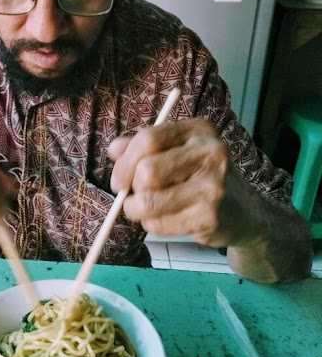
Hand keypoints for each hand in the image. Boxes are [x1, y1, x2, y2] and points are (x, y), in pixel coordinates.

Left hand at [108, 119, 241, 247]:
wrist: (243, 212)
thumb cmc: (199, 177)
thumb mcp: (175, 152)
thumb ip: (142, 147)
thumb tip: (113, 149)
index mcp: (199, 130)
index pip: (149, 139)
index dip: (125, 162)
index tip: (118, 180)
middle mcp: (211, 153)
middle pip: (147, 172)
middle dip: (132, 189)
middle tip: (135, 197)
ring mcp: (213, 186)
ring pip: (148, 201)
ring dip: (137, 210)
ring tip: (149, 210)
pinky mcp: (210, 217)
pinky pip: (159, 224)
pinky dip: (153, 225)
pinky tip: (168, 220)